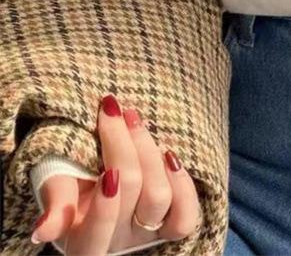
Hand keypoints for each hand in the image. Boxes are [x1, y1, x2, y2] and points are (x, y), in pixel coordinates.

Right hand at [33, 94, 199, 254]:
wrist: (96, 164)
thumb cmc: (71, 173)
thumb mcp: (55, 180)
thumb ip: (55, 200)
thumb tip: (40, 230)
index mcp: (81, 239)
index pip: (97, 232)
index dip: (106, 205)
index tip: (107, 170)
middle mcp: (116, 242)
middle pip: (131, 194)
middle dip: (124, 147)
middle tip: (116, 113)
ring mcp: (146, 233)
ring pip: (159, 197)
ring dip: (150, 153)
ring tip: (135, 122)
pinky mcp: (170, 222)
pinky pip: (186, 216)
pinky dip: (181, 184)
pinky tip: (168, 156)